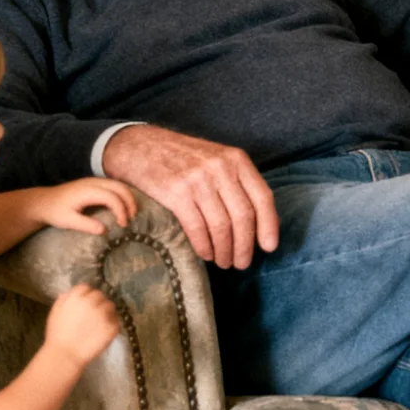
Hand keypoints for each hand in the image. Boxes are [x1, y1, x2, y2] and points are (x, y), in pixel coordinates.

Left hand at [33, 177, 138, 235]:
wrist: (43, 201)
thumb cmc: (55, 211)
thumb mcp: (68, 221)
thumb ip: (86, 225)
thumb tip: (104, 230)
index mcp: (87, 191)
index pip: (111, 197)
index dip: (120, 210)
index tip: (122, 224)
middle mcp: (93, 182)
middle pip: (119, 187)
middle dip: (130, 201)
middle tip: (133, 217)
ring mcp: (94, 181)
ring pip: (118, 184)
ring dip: (128, 197)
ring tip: (131, 213)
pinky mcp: (94, 183)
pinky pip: (114, 185)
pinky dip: (122, 194)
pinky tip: (123, 206)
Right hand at [43, 283, 119, 368]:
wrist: (64, 355)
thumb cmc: (56, 335)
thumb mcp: (55, 312)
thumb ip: (64, 299)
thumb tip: (71, 293)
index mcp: (77, 295)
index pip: (87, 288)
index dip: (86, 296)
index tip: (85, 305)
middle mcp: (92, 301)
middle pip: (100, 296)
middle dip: (97, 303)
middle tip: (93, 316)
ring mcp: (104, 313)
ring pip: (110, 307)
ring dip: (106, 312)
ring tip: (100, 324)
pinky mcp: (112, 326)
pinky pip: (116, 321)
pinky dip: (112, 325)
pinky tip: (105, 332)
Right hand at [101, 125, 278, 268]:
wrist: (140, 146)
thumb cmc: (183, 158)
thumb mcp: (217, 159)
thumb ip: (238, 183)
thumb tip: (262, 222)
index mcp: (236, 159)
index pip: (262, 197)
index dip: (269, 226)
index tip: (269, 248)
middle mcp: (220, 168)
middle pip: (243, 216)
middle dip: (245, 246)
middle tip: (241, 263)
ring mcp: (198, 180)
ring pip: (222, 226)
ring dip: (225, 251)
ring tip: (223, 262)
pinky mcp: (176, 193)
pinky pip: (198, 229)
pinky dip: (204, 247)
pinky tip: (206, 254)